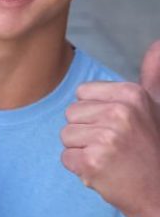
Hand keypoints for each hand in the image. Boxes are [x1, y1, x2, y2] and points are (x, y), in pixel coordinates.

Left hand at [61, 40, 159, 216]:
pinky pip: (66, 157)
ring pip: (66, 136)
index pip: (82, 94)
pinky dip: (80, 168)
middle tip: (115, 147)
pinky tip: (104, 172)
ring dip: (83, 151)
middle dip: (87, 133)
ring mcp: (106, 137)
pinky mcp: (92, 162)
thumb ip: (153, 75)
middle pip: (71, 114)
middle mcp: (120, 112)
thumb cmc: (152, 150)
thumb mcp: (155, 106)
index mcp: (131, 94)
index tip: (119, 128)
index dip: (95, 114)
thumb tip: (158, 44)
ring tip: (110, 159)